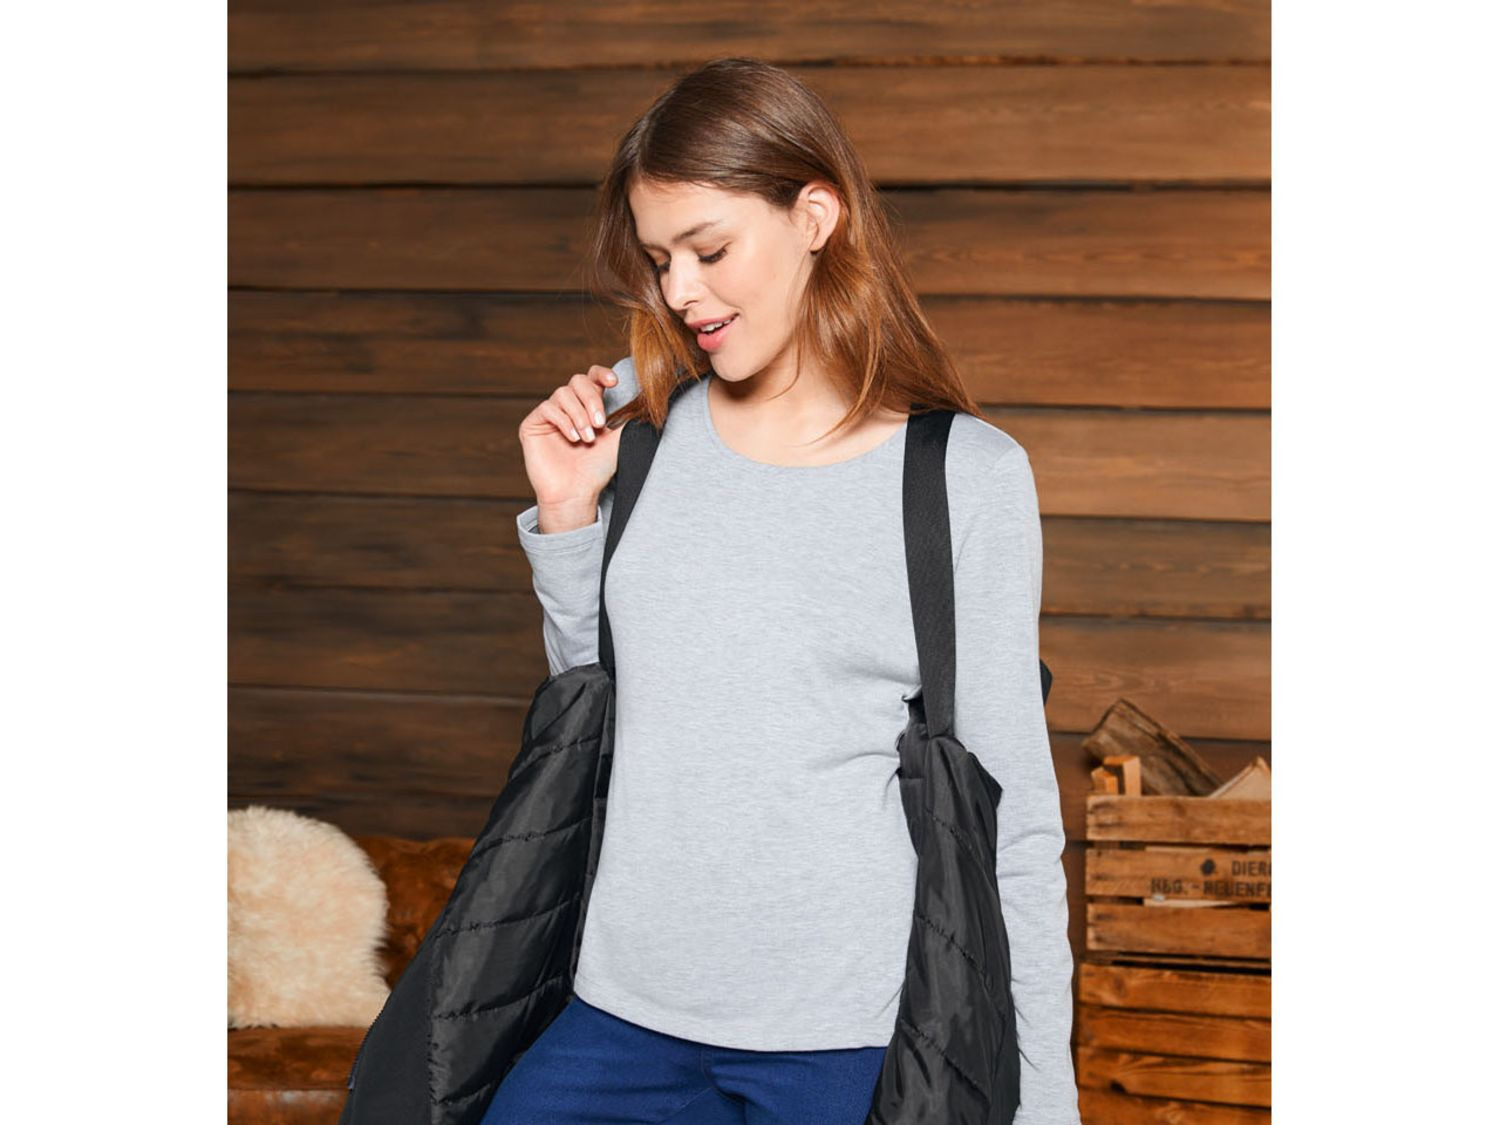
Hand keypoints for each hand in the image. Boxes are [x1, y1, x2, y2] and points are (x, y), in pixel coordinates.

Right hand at [517, 365, 624, 517]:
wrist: (577, 492)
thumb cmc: (597, 469)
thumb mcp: (618, 438)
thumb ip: (626, 415)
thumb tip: (644, 395)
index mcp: (588, 406)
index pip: (592, 378)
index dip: (601, 374)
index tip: (613, 382)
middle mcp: (568, 407)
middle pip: (577, 381)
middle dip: (591, 399)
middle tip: (599, 423)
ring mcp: (549, 415)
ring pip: (563, 394)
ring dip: (578, 415)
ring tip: (587, 438)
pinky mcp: (532, 425)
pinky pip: (547, 408)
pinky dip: (563, 421)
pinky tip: (573, 438)